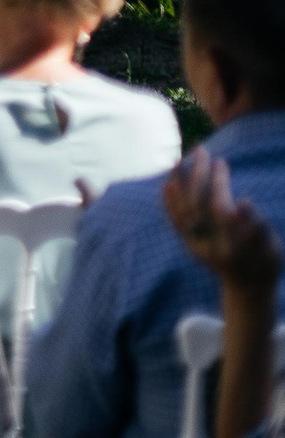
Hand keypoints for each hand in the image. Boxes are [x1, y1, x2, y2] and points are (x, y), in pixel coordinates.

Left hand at [165, 148, 282, 294]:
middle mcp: (208, 243)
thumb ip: (257, 226)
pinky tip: (168, 183)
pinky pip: (175, 221)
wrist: (247, 288)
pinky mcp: (189, 244)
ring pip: (182, 209)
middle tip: (201, 149)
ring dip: (179, 183)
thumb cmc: (265, 263)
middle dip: (197, 174)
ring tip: (178, 158)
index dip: (218, 182)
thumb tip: (243, 202)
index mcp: (230, 243)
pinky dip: (170, 202)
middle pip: (197, 202)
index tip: (220, 161)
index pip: (218, 205)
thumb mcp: (270, 247)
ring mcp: (195, 244)